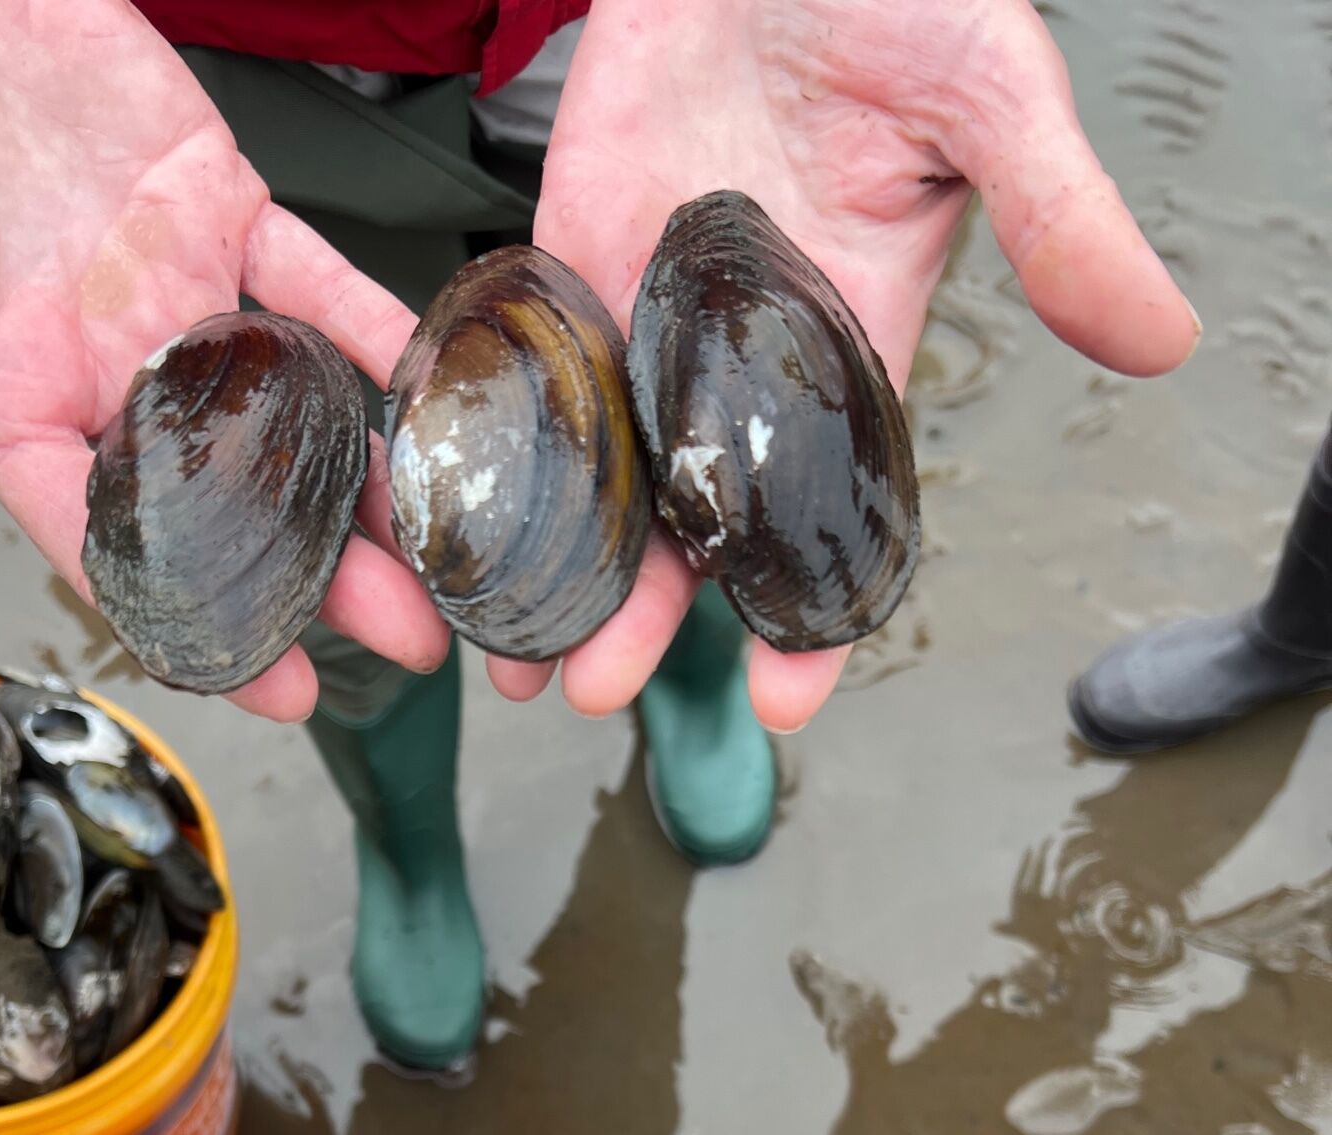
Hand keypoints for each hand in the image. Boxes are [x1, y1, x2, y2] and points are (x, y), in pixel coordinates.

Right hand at [0, 1, 448, 721]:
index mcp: (0, 392)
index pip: (106, 537)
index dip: (191, 617)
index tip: (274, 688)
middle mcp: (102, 361)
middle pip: (230, 495)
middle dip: (322, 572)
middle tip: (410, 636)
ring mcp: (172, 288)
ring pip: (291, 404)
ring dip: (369, 475)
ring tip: (445, 545)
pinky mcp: (221, 205)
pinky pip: (316, 280)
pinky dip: (376, 331)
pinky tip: (433, 389)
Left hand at [491, 0, 1199, 731]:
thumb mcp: (994, 100)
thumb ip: (1061, 219)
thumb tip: (1161, 340)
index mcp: (851, 343)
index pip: (833, 507)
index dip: (813, 606)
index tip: (787, 695)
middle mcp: (744, 356)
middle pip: (694, 516)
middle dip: (649, 613)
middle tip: (590, 694)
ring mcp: (651, 315)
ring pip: (603, 469)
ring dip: (559, 563)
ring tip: (509, 657)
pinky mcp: (574, 263)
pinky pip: (533, 375)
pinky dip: (499, 449)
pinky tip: (460, 518)